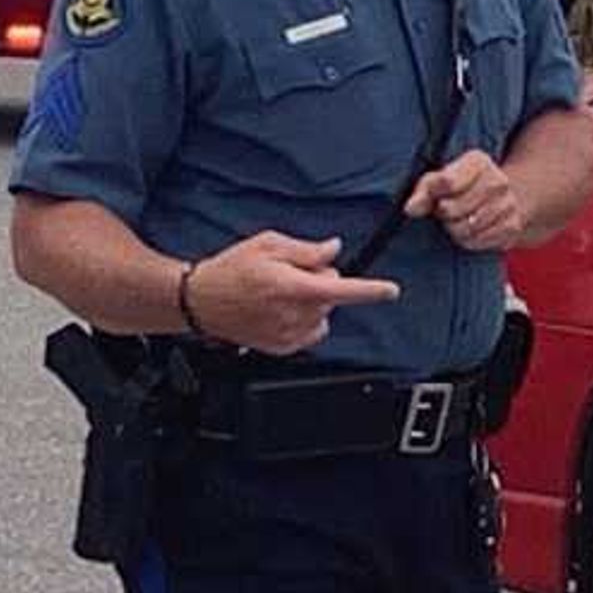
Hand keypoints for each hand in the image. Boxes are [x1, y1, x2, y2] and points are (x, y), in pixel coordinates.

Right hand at [188, 232, 402, 355]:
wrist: (201, 300)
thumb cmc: (230, 271)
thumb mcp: (268, 245)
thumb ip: (305, 250)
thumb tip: (332, 251)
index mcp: (291, 287)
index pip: (341, 290)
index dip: (370, 290)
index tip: (390, 290)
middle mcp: (293, 315)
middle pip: (332, 297)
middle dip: (322, 282)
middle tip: (293, 274)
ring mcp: (288, 335)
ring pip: (323, 315)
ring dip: (312, 303)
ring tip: (281, 293)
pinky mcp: (283, 347)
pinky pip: (310, 332)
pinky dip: (304, 320)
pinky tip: (279, 310)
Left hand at [403, 149, 527, 254]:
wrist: (499, 199)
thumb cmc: (461, 187)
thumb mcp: (438, 181)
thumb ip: (423, 192)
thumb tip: (410, 208)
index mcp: (478, 161)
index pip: (447, 182)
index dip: (435, 195)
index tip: (437, 196)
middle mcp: (498, 180)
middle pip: (452, 209)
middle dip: (444, 214)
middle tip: (447, 211)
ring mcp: (508, 204)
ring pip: (465, 228)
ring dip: (455, 229)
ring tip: (458, 220)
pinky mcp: (512, 226)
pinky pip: (477, 241)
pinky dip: (469, 240)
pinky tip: (471, 230)